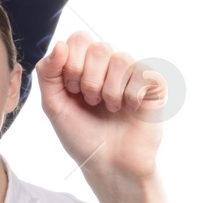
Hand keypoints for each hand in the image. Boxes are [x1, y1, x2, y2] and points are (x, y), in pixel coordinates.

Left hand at [38, 32, 163, 180]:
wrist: (109, 163)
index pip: (79, 39)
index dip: (72, 63)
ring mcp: (133, 73)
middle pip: (99, 47)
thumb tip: (59, 44)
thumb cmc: (81, 135)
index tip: (72, 90)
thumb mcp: (54, 106)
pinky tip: (129, 110)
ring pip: (121, 59)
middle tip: (91, 101)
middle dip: (89, 80)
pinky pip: (143, 73)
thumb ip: (48, 74)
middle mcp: (109, 65)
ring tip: (110, 108)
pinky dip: (130, 97)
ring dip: (109, 91)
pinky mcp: (154, 84)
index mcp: (84, 66)